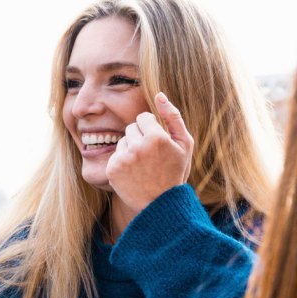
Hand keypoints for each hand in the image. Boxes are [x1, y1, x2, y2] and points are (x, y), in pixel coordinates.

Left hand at [106, 92, 193, 213]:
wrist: (161, 203)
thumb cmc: (175, 170)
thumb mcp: (184, 143)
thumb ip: (172, 116)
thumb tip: (159, 94)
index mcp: (156, 137)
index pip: (142, 117)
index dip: (151, 129)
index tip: (157, 143)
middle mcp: (137, 147)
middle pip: (130, 128)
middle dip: (140, 137)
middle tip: (151, 156)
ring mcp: (122, 159)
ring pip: (122, 141)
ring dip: (130, 149)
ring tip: (143, 165)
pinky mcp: (111, 169)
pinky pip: (115, 155)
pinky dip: (122, 161)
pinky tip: (133, 172)